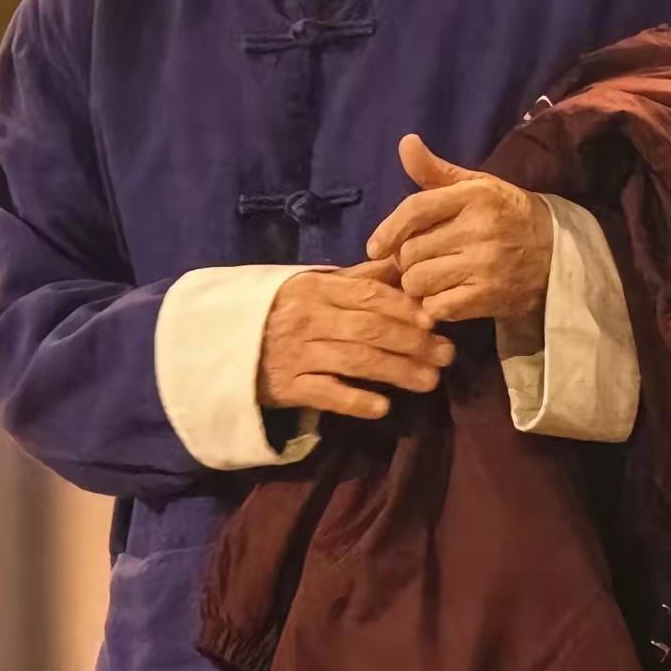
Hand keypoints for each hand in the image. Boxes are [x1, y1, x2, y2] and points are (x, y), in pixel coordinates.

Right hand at [257, 258, 456, 419]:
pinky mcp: (287, 387)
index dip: (404, 308)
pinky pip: (326, 394)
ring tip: (430, 382)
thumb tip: (402, 264)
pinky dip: (355, 400)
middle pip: (369, 329)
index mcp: (316, 288)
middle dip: (413, 343)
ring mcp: (297, 353)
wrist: (223, 343)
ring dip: (397, 372)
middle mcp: (308, 318)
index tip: (436, 321)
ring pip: (356, 362)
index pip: (368, 296)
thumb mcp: (314, 287)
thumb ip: (357, 279)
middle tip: (447, 356)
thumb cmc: (281, 311)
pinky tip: (383, 407)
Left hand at [365, 134, 552, 325]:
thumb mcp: (475, 186)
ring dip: (419, 284)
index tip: (375, 248)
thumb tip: (405, 142)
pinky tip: (447, 297)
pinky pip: (438, 307)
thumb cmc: (506, 214)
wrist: (558, 253)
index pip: (415, 209)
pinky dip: (435, 306)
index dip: (388, 230)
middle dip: (408, 259)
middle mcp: (479, 228)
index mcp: (473, 195)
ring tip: (435, 278)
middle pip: (411, 252)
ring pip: (419, 281)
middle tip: (423, 260)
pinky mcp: (489, 297)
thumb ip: (435, 170)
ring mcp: (484, 264)